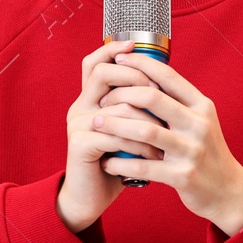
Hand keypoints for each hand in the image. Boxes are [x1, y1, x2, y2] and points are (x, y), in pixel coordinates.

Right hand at [56, 40, 167, 232]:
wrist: (91, 198)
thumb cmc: (116, 163)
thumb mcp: (127, 130)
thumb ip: (135, 106)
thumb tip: (163, 80)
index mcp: (90, 99)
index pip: (95, 62)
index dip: (113, 49)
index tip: (136, 44)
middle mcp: (80, 106)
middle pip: (104, 72)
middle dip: (137, 78)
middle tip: (161, 95)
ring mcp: (78, 124)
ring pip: (118, 105)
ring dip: (148, 121)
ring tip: (164, 139)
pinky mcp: (80, 144)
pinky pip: (116, 134)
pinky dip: (140, 146)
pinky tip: (153, 158)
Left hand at [95, 52, 242, 236]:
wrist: (228, 191)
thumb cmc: (206, 151)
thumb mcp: (200, 121)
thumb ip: (178, 101)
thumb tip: (147, 73)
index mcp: (202, 106)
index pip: (168, 76)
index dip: (140, 63)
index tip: (118, 57)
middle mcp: (199, 124)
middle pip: (153, 98)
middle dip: (121, 94)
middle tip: (101, 99)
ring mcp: (192, 151)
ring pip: (145, 131)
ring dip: (114, 125)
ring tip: (95, 124)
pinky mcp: (183, 176)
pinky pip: (144, 166)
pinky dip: (121, 163)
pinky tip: (106, 162)